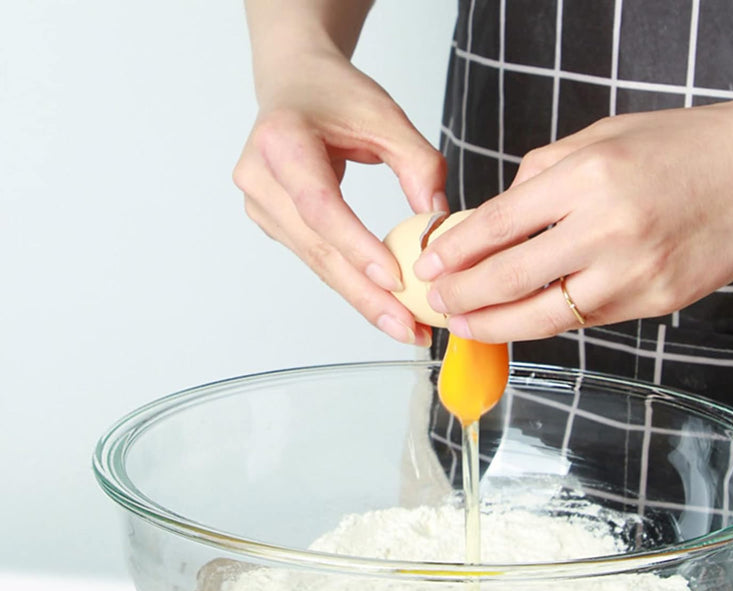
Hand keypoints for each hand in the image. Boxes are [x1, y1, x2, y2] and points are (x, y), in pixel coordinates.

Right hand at [233, 43, 446, 345]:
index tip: (396, 280)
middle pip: (317, 249)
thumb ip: (419, 163)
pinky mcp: (273, 224)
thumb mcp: (385, 115)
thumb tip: (437, 223)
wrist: (293, 83)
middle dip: (367, 295)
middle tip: (409, 328)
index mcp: (282, 140)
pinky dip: (352, 283)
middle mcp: (260, 177)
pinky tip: (383, 305)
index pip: (320, 206)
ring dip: (363, 298)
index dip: (357, 246)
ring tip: (406, 327)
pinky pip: (317, 260)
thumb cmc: (335, 94)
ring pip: (317, 264)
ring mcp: (261, 206)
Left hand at [415, 74, 732, 342]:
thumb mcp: (602, 137)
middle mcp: (609, 228)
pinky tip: (521, 319)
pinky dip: (545, 322)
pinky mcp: (654, 303)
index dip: (454, 251)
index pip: (498, 224)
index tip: (429, 264)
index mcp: (590, 176)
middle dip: (462, 296)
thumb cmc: (683, 148)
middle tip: (438, 302)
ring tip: (466, 325)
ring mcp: (633, 273)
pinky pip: (584, 320)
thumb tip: (495, 216)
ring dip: (494, 325)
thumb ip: (542, 175)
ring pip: (543, 315)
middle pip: (510, 277)